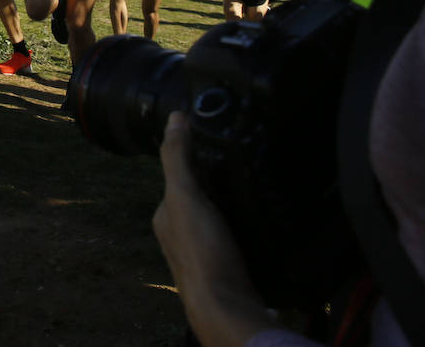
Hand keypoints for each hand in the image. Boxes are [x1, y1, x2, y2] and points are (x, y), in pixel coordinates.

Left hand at [153, 113, 271, 346]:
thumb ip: (177, 158)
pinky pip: (233, 238)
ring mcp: (203, 254)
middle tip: (244, 161)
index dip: (195, 158)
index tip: (218, 139)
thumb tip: (174, 117)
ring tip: (255, 186)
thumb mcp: (185, 196)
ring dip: (231, 206)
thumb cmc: (202, 251)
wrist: (226, 306)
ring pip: (216, 219)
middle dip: (216, 183)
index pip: (178, 177)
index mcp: (165, 216)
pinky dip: (242, 226)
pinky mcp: (228, 267)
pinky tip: (258, 221)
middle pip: (198, 198)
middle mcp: (178, 236)